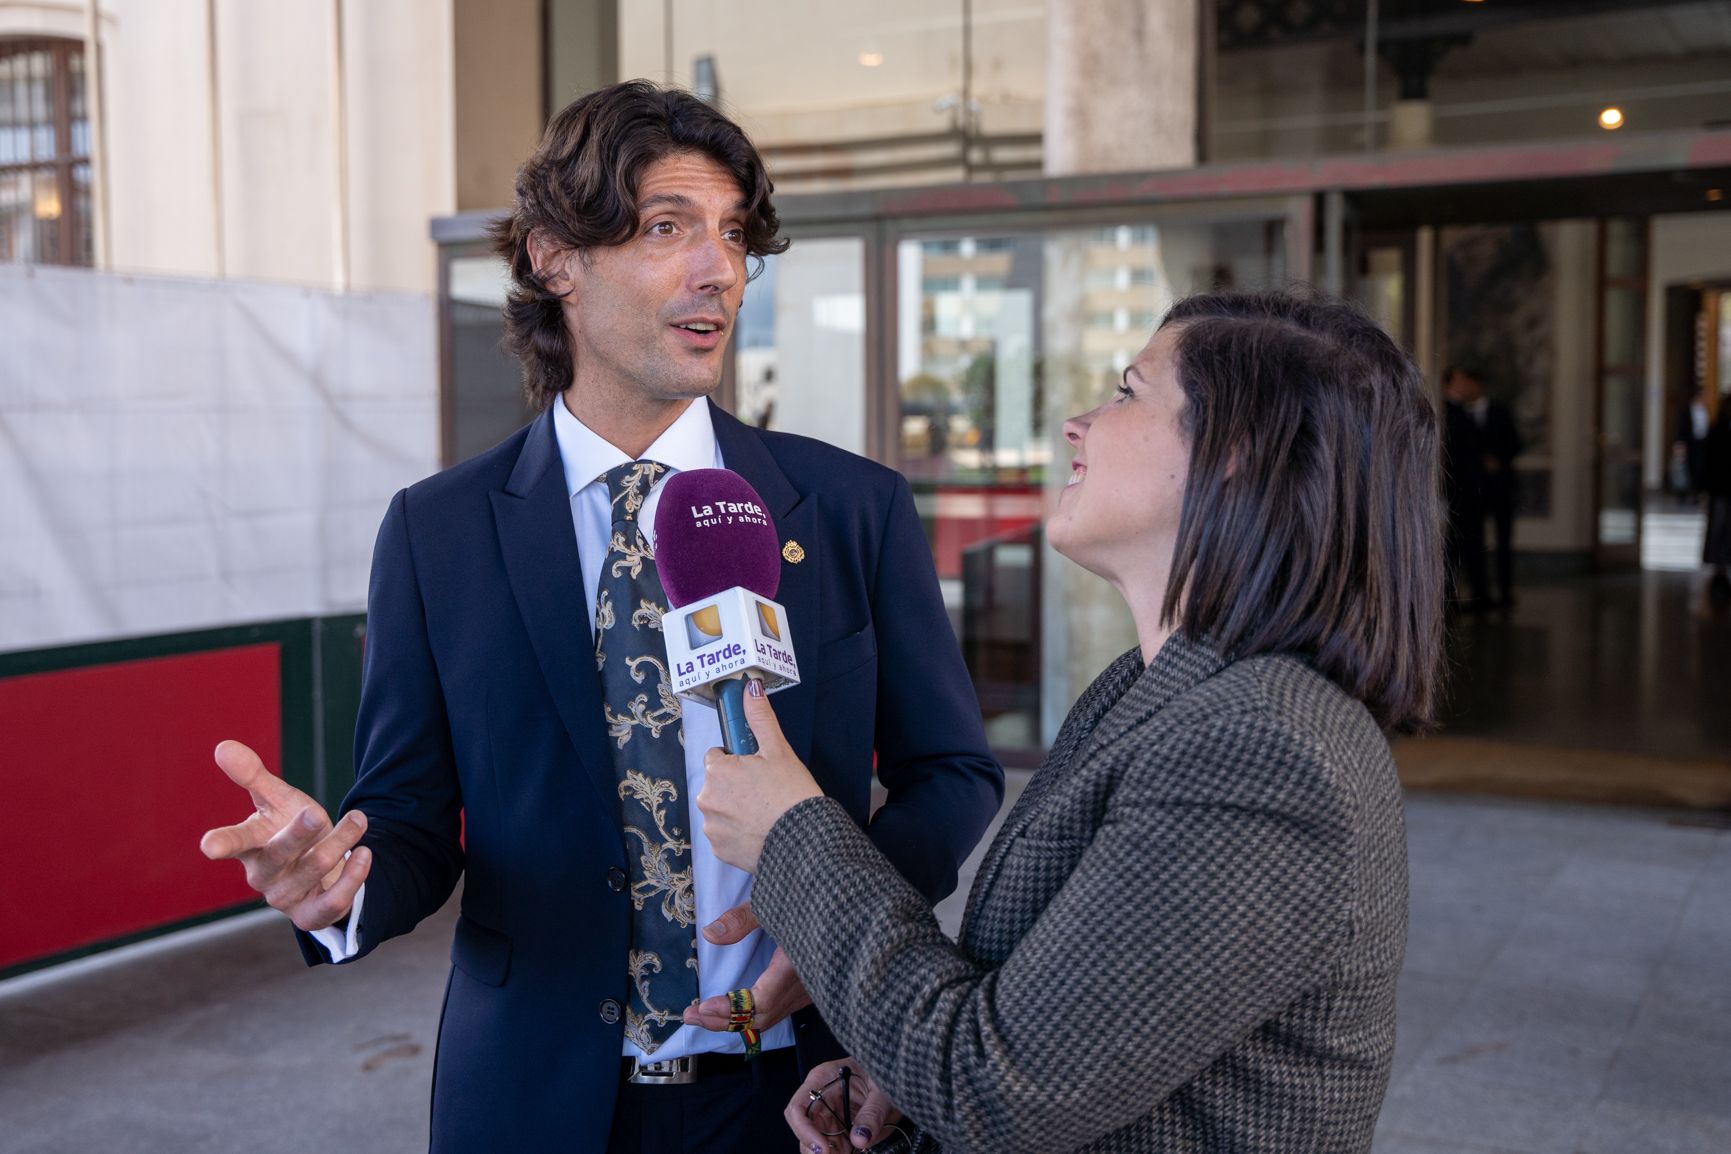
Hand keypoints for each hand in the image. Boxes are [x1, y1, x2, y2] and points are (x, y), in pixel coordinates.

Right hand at [198, 740, 371, 930]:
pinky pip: (332, 903)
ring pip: (313, 870)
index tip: (208, 845)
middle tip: (315, 812)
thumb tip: (222, 746)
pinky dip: (353, 878)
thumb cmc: (291, 829)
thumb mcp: (277, 800)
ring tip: (359, 818)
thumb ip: (253, 776)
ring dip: (339, 842)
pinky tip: (364, 853)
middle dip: (298, 834)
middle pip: (277, 855)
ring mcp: (287, 897)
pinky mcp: (312, 914)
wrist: (322, 867)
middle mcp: (264, 875)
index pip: (234, 843)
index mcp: (251, 846)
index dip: (222, 843)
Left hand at [681, 905, 812, 1032]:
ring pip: (771, 1018)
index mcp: (797, 964)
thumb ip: (741, 920)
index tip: (704, 1005)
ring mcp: (811, 991)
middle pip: (761, 1018)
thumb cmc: (813, 897)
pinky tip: (735, 1007)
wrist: (847, 902)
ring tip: (704, 1014)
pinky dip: (754, 1015)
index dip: (731, 1009)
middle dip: (723, 1021)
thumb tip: (710, 934)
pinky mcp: (813, 990)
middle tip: (692, 1015)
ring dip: (736, 1020)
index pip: (760, 1002)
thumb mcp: (774, 901)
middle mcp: (806, 985)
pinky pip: (781, 1011)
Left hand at [696, 679, 821, 870]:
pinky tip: (759, 831)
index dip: (737, 760)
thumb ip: (760, 717)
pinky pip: (725, 835)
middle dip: (735, 786)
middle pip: (717, 784)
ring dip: (735, 810)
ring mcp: (712, 828)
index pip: (716, 757)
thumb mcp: (778, 750)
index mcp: (717, 772)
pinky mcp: (719, 851)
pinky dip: (738, 833)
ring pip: (720, 810)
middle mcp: (707, 800)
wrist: (804, 842)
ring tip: (764, 813)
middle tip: (764, 791)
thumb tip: (750, 688)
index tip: (756, 769)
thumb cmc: (791, 793)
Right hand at [786, 1057, 902, 1152]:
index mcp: (823, 1080)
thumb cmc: (885, 1072)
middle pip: (803, 1130)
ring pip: (815, 1143)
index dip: (804, 1130)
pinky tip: (853, 1153)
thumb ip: (873, 1113)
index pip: (798, 1107)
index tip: (823, 1149)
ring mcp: (828, 1116)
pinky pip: (832, 1148)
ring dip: (829, 1153)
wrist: (896, 1078)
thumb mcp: (882, 1090)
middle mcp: (820, 1099)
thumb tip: (859, 1139)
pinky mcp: (839, 1130)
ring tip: (849, 1152)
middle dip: (815, 1148)